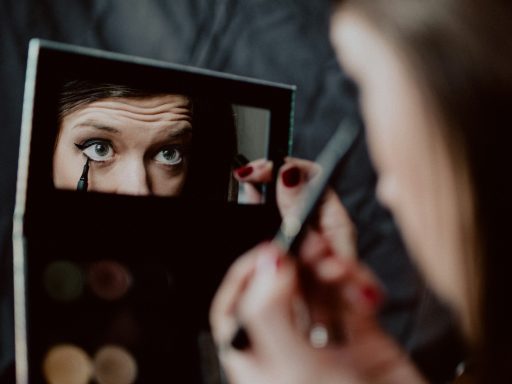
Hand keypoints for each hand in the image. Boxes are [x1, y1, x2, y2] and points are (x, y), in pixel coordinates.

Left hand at [211, 160, 426, 383]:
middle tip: (310, 245)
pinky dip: (359, 284)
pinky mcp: (361, 333)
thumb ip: (270, 314)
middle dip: (295, 263)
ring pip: (317, 285)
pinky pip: (352, 294)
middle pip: (279, 289)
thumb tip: (264, 266)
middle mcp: (287, 347)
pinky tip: (365, 293)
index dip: (244, 277)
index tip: (265, 252)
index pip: (233, 311)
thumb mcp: (296, 371)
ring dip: (329, 268)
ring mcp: (324, 338)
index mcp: (258, 361)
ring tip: (339, 265)